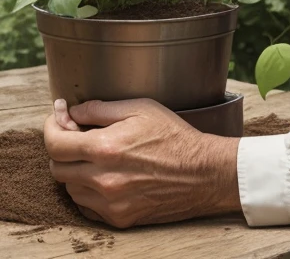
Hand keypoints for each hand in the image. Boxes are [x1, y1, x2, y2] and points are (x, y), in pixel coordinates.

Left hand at [44, 98, 240, 227]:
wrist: (201, 173)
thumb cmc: (173, 136)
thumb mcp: (140, 108)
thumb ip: (101, 109)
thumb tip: (73, 111)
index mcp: (105, 148)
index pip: (55, 143)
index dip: (51, 127)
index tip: (58, 117)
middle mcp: (102, 179)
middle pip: (57, 168)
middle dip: (62, 148)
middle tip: (77, 135)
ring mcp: (109, 202)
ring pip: (70, 188)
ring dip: (74, 170)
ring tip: (95, 156)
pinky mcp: (118, 218)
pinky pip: (86, 206)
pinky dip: (87, 191)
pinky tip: (104, 176)